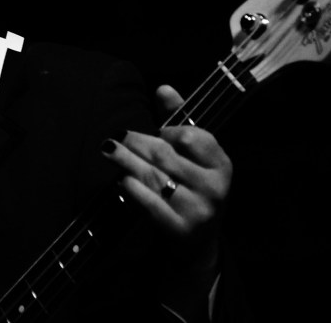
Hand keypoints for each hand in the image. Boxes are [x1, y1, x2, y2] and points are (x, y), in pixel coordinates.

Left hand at [100, 85, 232, 239]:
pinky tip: (120, 179)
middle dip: (136, 143)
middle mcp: (214, 188)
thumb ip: (179, 120)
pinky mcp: (179, 229)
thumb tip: (163, 88)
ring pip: (153, 177)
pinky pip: (149, 203)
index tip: (156, 132)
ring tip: (109, 150)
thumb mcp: (194, 156)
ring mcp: (198, 211)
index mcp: (222, 165)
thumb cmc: (193, 188)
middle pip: (165, 156)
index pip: (191, 137)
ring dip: (126, 161)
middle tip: (115, 136)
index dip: (169, 131)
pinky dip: (131, 188)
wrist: (197, 242)